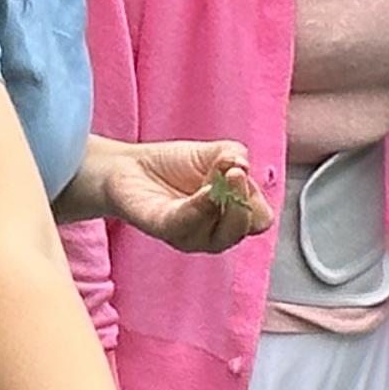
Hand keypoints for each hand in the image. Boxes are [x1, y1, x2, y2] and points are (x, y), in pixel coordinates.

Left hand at [73, 140, 269, 256]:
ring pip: (222, 233)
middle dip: (245, 199)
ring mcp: (191, 236)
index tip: (241, 171)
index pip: (259, 218)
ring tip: (219, 174)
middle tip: (236, 173)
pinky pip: (188, 224)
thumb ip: (234, 155)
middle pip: (247, 228)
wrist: (129, 167)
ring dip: (225, 201)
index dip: (256, 196)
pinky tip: (204, 189)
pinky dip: (201, 206)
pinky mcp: (165, 230)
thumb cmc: (173, 166)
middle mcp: (216, 232)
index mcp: (231, 215)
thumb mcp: (213, 153)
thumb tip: (243, 165)